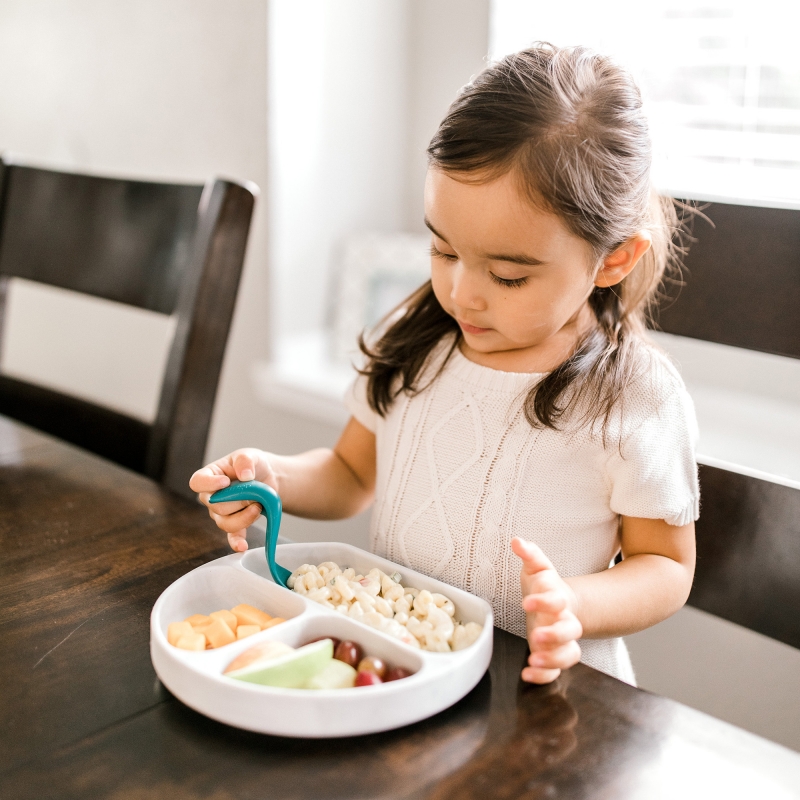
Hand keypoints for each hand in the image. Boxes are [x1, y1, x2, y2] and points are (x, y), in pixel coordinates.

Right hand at [189, 448, 278, 552]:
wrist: (268, 478)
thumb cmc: (252, 465)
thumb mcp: (250, 455)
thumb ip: (245, 460)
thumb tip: (245, 475)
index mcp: (210, 476)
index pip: (197, 482)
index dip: (209, 484)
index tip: (226, 482)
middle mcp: (211, 497)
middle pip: (215, 506)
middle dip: (237, 501)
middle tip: (254, 493)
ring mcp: (221, 513)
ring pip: (225, 523)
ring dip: (244, 517)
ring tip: (258, 506)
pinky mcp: (235, 525)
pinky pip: (232, 537)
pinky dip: (236, 542)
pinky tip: (242, 546)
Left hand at [511, 537, 582, 683]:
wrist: (558, 605)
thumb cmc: (543, 587)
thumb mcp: (537, 569)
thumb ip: (530, 555)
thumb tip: (517, 541)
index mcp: (558, 598)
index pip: (558, 600)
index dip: (545, 601)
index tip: (527, 602)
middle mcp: (563, 620)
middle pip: (570, 630)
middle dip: (555, 634)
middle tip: (536, 636)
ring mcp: (561, 640)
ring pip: (569, 653)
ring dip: (553, 658)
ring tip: (533, 660)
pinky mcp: (553, 656)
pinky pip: (556, 671)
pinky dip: (544, 676)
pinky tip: (527, 674)